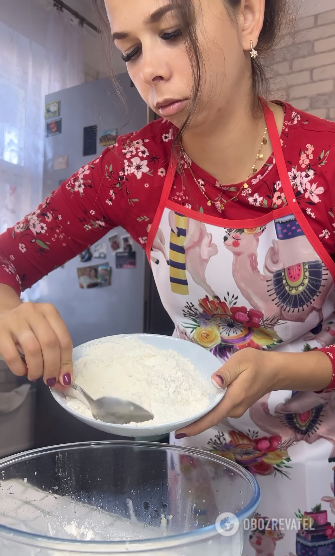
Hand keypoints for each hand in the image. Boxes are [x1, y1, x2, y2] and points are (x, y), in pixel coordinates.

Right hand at [0, 302, 72, 389]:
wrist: (2, 314)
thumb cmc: (29, 326)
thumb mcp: (45, 331)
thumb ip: (56, 351)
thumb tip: (64, 380)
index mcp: (49, 311)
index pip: (64, 339)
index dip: (66, 363)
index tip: (65, 380)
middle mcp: (34, 312)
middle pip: (50, 344)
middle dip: (52, 367)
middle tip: (49, 380)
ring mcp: (15, 321)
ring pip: (32, 349)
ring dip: (37, 369)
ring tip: (35, 376)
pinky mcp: (0, 331)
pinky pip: (12, 355)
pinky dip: (19, 368)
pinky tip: (22, 371)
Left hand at [175, 347, 332, 437]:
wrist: (275, 371)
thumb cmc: (257, 364)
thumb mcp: (241, 361)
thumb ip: (226, 372)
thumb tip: (214, 382)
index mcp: (233, 399)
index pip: (212, 417)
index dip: (196, 426)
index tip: (179, 431)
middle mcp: (234, 409)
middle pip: (210, 419)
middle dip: (193, 421)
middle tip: (173, 420)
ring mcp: (236, 409)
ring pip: (214, 415)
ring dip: (199, 416)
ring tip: (181, 412)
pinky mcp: (236, 405)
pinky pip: (219, 410)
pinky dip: (207, 410)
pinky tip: (197, 404)